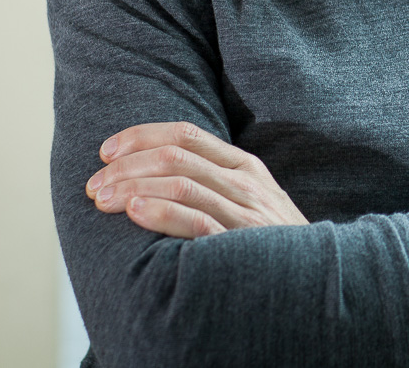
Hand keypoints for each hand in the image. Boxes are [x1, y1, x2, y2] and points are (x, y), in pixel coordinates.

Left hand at [86, 121, 308, 237]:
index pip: (185, 134)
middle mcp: (245, 182)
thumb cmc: (270, 241)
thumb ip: (215, 182)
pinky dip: (160, 211)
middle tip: (94, 184)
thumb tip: (155, 173)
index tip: (106, 151)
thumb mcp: (251, 200)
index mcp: (244, 166)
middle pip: (175, 156)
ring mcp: (245, 210)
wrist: (314, 275)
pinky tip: (134, 212)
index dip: (141, 136)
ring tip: (102, 200)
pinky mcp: (240, 241)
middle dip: (126, 165)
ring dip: (132, 186)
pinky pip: (195, 219)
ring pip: (180, 182)